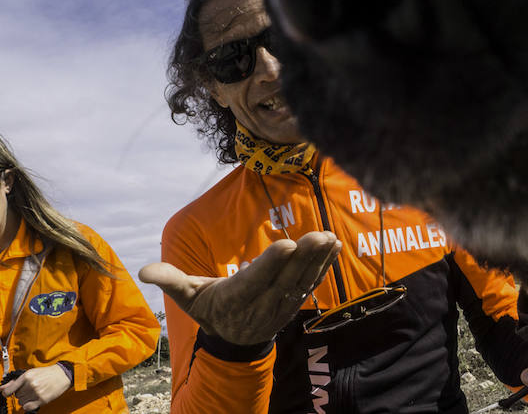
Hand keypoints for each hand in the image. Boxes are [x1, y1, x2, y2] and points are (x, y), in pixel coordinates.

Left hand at [1, 364, 72, 411]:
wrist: (63, 374)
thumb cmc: (47, 373)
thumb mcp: (31, 373)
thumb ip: (16, 381)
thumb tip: (2, 388)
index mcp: (27, 376)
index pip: (8, 390)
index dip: (7, 393)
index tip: (9, 393)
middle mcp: (31, 384)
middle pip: (17, 396)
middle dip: (22, 393)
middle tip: (30, 389)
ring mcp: (36, 393)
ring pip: (21, 402)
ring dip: (26, 399)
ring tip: (34, 393)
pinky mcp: (42, 400)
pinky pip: (27, 407)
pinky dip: (29, 405)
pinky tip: (35, 399)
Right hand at [139, 231, 340, 343]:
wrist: (232, 342)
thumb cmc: (209, 310)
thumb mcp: (186, 297)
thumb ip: (170, 281)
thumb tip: (142, 270)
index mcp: (234, 299)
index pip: (255, 281)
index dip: (271, 264)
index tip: (286, 244)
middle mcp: (261, 304)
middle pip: (284, 280)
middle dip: (303, 258)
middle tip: (317, 235)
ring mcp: (281, 305)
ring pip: (302, 281)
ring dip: (318, 260)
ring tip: (329, 238)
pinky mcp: (293, 302)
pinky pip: (311, 284)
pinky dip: (324, 266)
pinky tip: (333, 246)